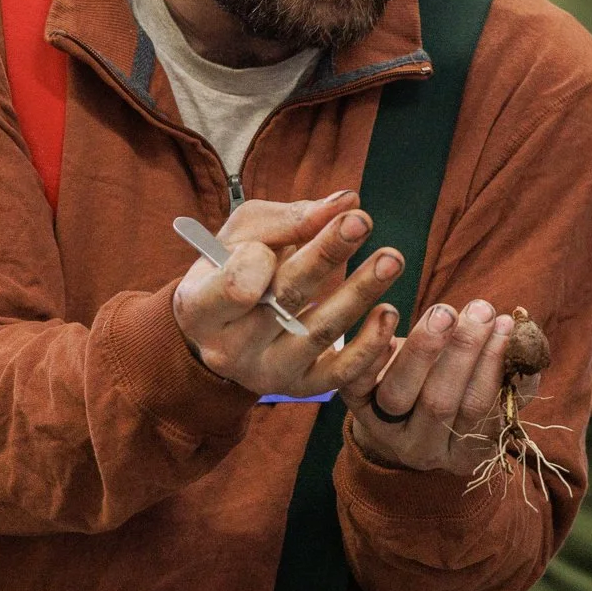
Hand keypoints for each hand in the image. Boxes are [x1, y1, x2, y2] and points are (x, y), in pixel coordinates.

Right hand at [171, 192, 402, 398]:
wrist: (224, 330)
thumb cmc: (232, 268)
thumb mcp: (244, 235)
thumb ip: (290, 219)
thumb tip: (345, 202)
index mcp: (200, 307)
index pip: (233, 285)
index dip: (263, 258)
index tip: (284, 231)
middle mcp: (228, 348)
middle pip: (284, 299)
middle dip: (325, 256)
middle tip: (361, 222)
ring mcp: (264, 373)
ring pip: (319, 333)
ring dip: (359, 293)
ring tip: (391, 260)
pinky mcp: (299, 388)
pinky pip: (339, 374)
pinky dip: (369, 347)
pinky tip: (389, 314)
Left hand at [342, 299, 528, 475]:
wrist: (400, 417)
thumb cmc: (458, 395)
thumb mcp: (489, 398)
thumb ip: (512, 377)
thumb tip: (530, 344)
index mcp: (461, 453)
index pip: (479, 411)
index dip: (493, 364)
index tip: (506, 323)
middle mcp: (421, 448)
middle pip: (441, 402)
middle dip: (463, 351)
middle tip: (479, 310)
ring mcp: (384, 429)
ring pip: (400, 392)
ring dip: (424, 346)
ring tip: (445, 311)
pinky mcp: (353, 405)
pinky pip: (357, 381)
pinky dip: (372, 350)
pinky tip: (388, 317)